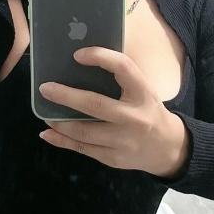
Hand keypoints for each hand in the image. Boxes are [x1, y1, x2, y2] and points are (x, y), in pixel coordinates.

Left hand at [38, 46, 190, 179]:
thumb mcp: (143, 91)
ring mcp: (124, 141)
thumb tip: (79, 64)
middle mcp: (135, 117)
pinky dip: (62, 141)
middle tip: (45, 89)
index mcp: (143, 93)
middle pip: (95, 105)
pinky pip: (83, 149)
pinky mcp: (114, 158)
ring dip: (60, 122)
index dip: (100, 57)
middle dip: (66, 96)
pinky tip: (48, 133)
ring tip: (45, 113)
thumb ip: (120, 80)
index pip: (123, 68)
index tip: (77, 55)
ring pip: (84, 131)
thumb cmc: (148, 111)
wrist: (168, 147)